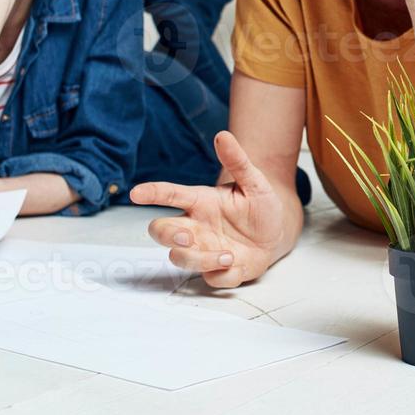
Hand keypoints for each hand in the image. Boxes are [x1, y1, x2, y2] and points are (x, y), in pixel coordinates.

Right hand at [130, 131, 286, 287]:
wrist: (278, 233)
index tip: (136, 192)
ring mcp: (204, 249)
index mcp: (201, 202)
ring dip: (200, 259)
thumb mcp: (255, 182)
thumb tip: (224, 136)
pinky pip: (210, 279)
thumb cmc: (259, 206)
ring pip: (180, 258)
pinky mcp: (217, 270)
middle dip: (167, 235)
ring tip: (228, 254)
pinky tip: (237, 264)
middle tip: (187, 236)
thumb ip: (238, 161)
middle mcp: (196, 226)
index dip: (153, 193)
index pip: (170, 194)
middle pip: (161, 231)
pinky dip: (222, 274)